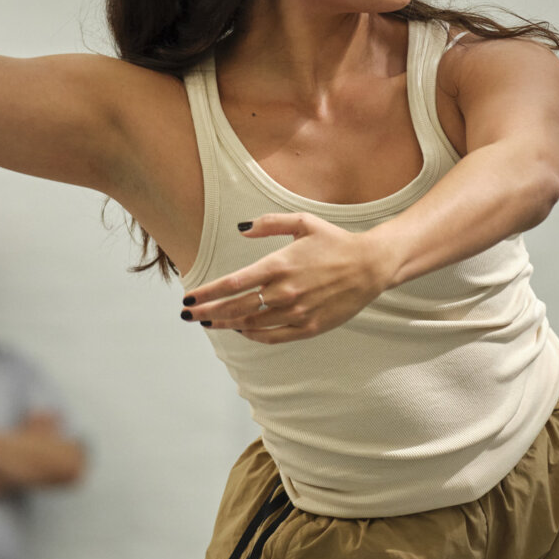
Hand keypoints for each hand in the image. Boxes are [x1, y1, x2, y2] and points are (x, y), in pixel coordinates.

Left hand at [181, 214, 399, 344]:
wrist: (370, 265)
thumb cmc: (334, 242)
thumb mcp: (303, 222)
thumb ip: (269, 224)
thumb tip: (241, 228)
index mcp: (279, 264)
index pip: (232, 284)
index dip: (206, 294)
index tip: (188, 299)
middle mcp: (284, 290)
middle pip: (236, 308)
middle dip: (208, 313)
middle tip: (188, 316)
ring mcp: (297, 311)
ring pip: (251, 324)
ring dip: (227, 325)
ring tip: (210, 323)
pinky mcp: (309, 327)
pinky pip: (273, 336)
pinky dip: (253, 335)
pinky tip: (242, 331)